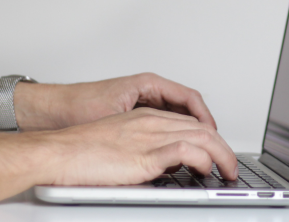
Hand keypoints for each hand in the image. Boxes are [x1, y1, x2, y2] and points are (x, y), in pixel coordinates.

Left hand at [16, 73, 216, 130]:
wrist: (49, 111)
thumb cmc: (77, 106)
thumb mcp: (117, 118)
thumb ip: (145, 129)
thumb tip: (171, 143)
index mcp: (148, 84)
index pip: (189, 98)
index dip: (205, 118)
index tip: (213, 134)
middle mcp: (147, 90)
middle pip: (187, 107)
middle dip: (202, 126)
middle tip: (213, 146)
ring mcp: (141, 101)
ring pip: (176, 116)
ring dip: (189, 131)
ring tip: (199, 150)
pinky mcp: (134, 114)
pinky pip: (163, 122)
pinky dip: (173, 135)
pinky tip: (174, 150)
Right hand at [44, 107, 237, 184]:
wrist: (57, 152)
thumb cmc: (79, 152)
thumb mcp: (119, 145)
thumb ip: (144, 151)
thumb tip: (163, 168)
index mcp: (145, 117)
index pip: (190, 122)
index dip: (209, 137)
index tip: (218, 152)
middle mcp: (152, 122)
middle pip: (202, 127)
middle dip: (224, 147)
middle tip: (231, 165)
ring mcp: (150, 136)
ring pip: (202, 136)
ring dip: (222, 155)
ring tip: (228, 171)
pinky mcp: (145, 154)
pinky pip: (186, 152)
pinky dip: (204, 160)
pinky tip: (207, 170)